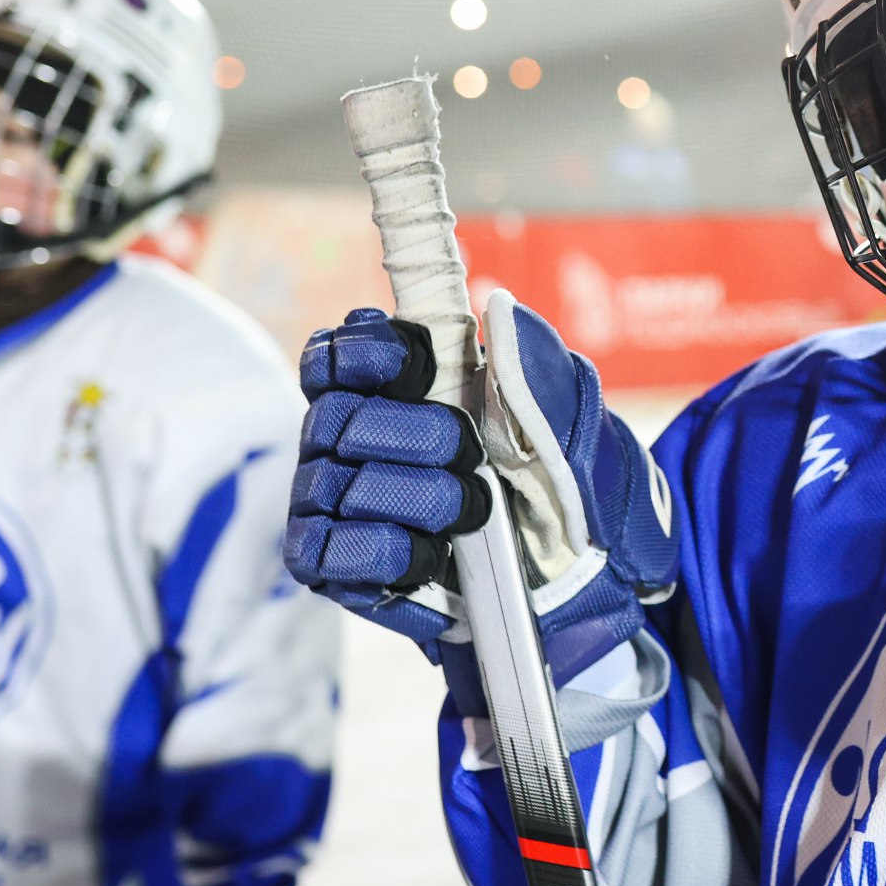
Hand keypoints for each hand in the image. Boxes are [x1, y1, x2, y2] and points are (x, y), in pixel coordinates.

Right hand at [280, 292, 676, 689]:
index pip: (336, 353)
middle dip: (424, 437)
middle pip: (341, 418)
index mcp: (383, 388)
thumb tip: (499, 310)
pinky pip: (334, 552)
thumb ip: (531, 363)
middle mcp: (338, 439)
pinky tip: (433, 555)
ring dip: (426, 499)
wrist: (560, 575)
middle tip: (470, 455)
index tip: (423, 365)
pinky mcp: (328, 564)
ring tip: (471, 512)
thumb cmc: (548, 480)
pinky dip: (395, 553)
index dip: (371, 353)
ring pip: (345, 486)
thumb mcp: (561, 419)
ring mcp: (324, 501)